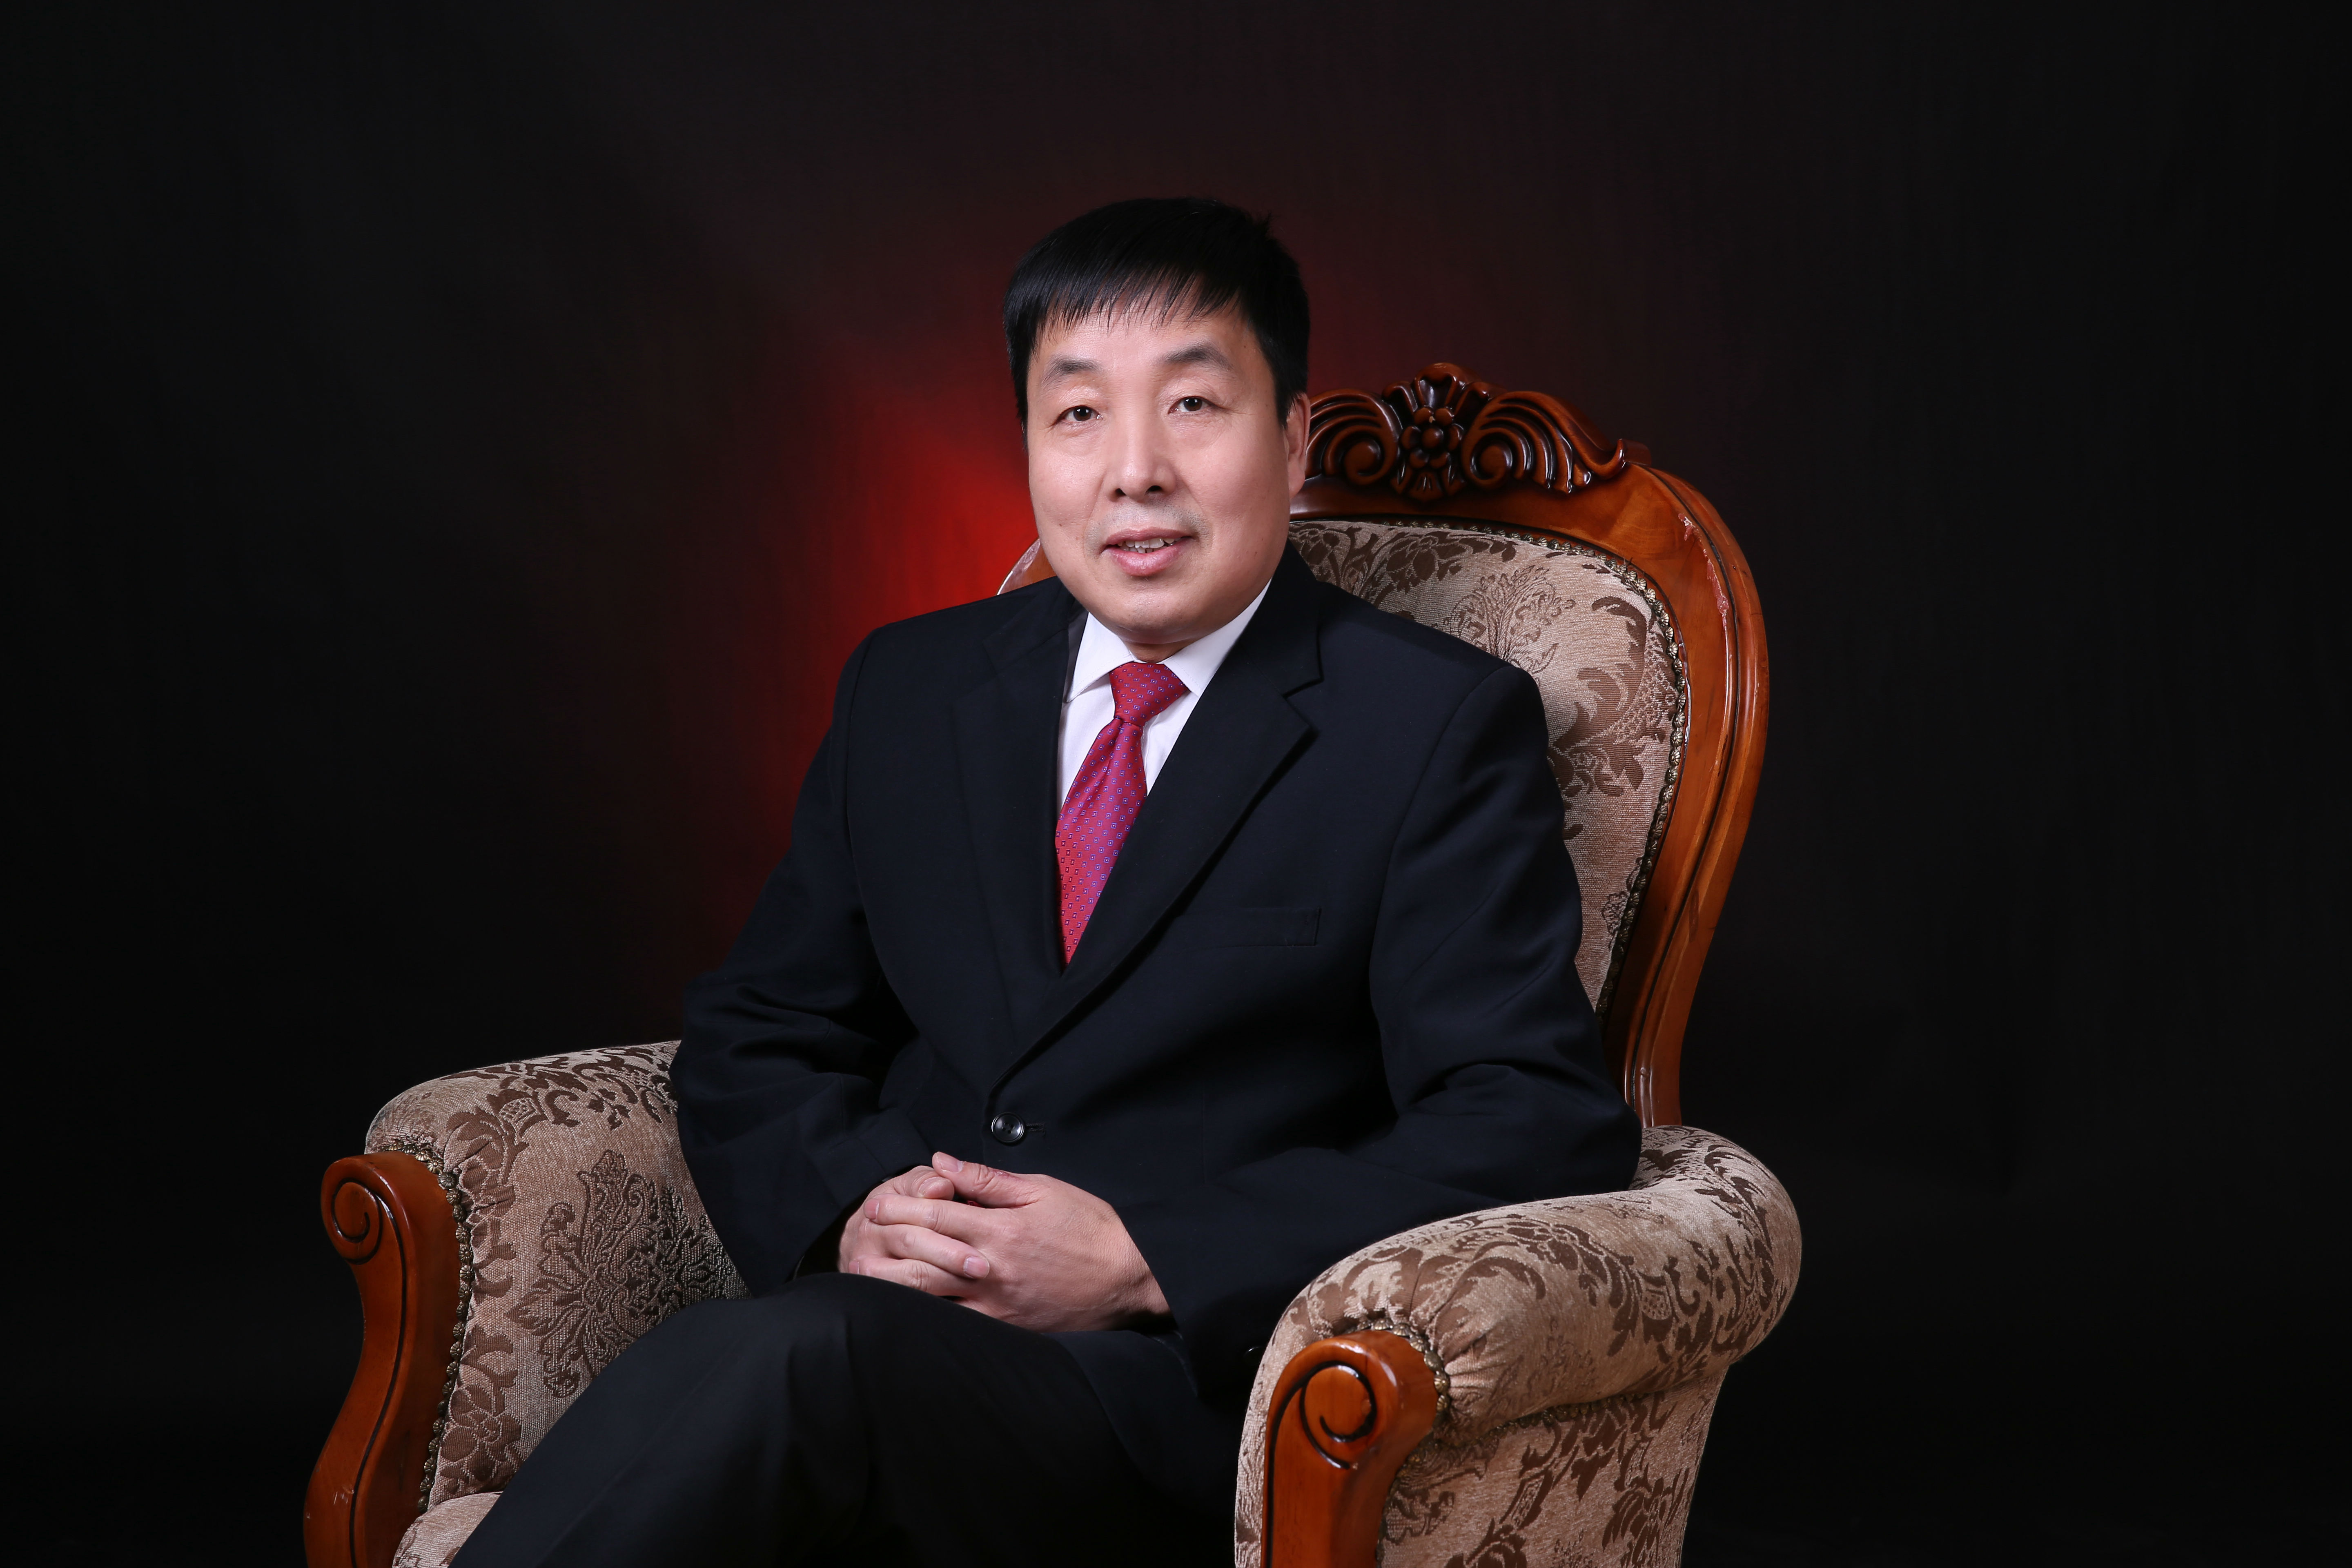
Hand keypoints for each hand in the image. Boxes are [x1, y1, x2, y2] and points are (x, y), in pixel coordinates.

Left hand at [857, 1152, 1171, 1332]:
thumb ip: (988, 1180)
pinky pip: (956, 1325)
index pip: (936, 1212)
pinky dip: (926, 1317)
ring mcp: (996, 1303)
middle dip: (887, 1242)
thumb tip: (944, 1161)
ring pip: (931, 1297)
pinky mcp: (1006, 1328)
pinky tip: (905, 1312)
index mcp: (1000, 1228)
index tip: (875, 1202)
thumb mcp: (1043, 1189)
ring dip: (893, 1284)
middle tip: (860, 1235)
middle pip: (923, 1254)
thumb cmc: (1089, 1227)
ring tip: (866, 1275)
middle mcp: (991, 1268)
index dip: (900, 1205)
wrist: (1127, 1275)